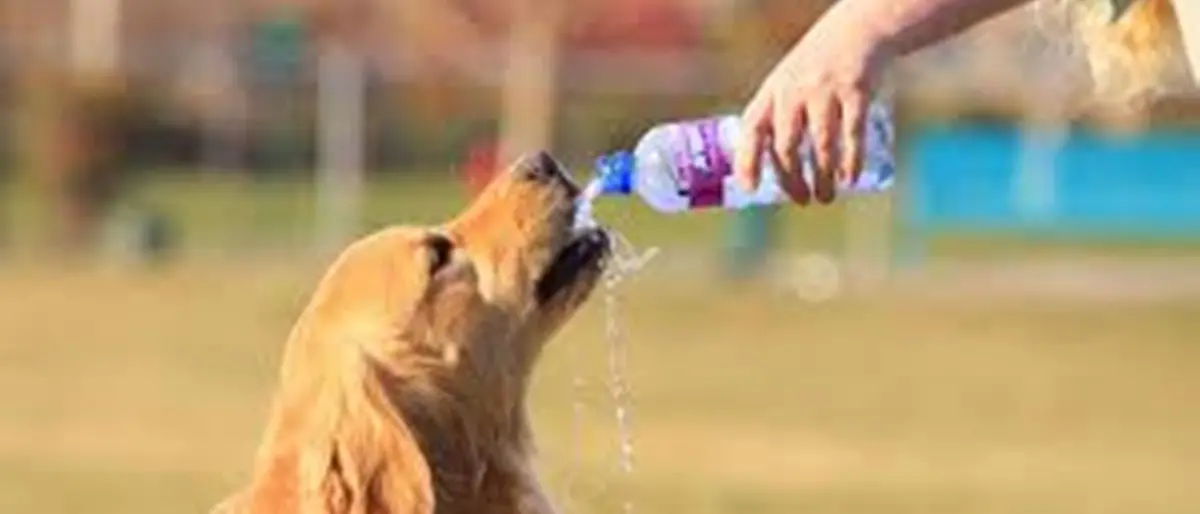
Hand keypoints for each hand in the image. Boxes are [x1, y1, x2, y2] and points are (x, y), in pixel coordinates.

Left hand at [734, 20, 891, 204]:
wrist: (855, 33)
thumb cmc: (813, 70)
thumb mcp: (785, 84)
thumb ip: (774, 120)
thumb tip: (766, 172)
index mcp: (771, 93)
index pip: (752, 130)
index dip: (747, 160)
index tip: (749, 189)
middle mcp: (794, 92)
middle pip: (787, 145)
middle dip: (792, 180)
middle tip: (801, 200)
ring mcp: (825, 92)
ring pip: (821, 145)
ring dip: (823, 177)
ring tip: (826, 197)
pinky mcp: (855, 92)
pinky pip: (852, 134)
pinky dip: (851, 160)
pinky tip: (850, 178)